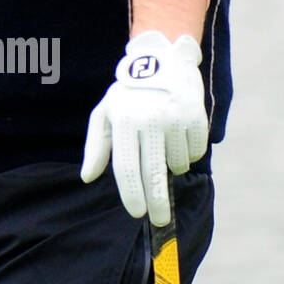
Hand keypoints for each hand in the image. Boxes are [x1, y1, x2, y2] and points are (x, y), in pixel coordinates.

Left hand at [80, 30, 207, 225]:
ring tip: (163, 145)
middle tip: (160, 220)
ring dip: (172, 166)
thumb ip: (96, 147)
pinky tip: (178, 135)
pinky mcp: (196, 117)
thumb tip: (87, 177)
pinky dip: (188, 152)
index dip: (132, 194)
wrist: (162, 63)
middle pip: (153, 174)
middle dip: (157, 203)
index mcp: (123, 121)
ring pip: (177, 164)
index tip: (137, 213)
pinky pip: (195, 152)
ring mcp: (174, 119)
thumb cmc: (128, 96)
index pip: (126, 167)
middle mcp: (148, 121)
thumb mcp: (105, 114)